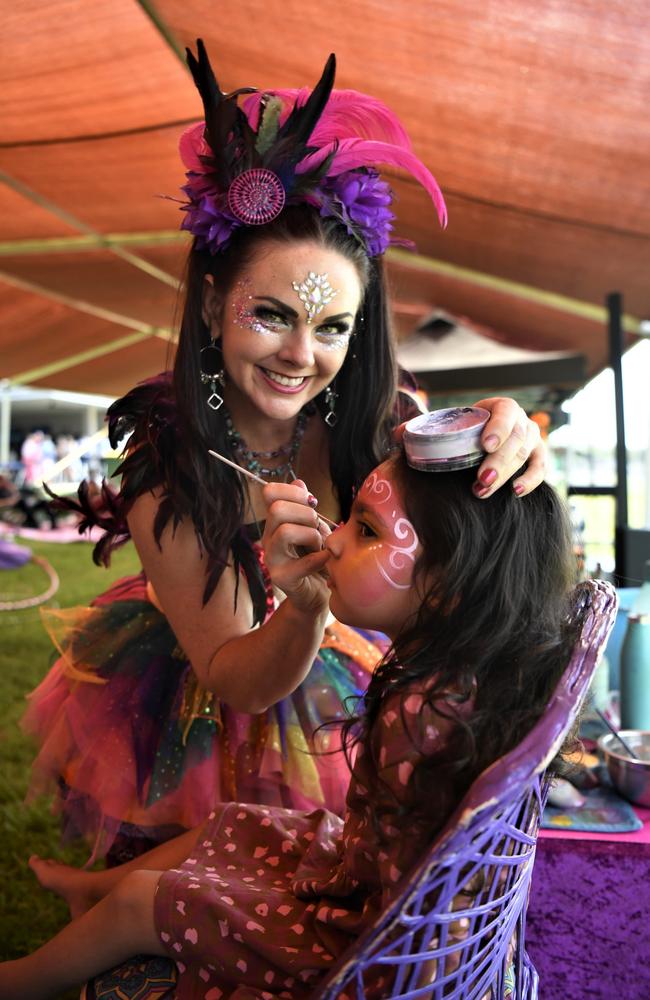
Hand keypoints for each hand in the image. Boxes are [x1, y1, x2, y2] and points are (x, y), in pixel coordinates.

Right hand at [262, 480, 330, 614]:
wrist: (318, 594)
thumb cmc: (317, 558)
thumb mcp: (314, 528)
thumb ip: (306, 507)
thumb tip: (298, 481)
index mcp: (275, 522)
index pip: (270, 492)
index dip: (294, 492)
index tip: (311, 503)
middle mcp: (268, 538)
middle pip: (277, 509)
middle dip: (306, 514)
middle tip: (316, 529)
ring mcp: (272, 559)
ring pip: (285, 531)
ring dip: (311, 536)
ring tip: (318, 546)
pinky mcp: (282, 578)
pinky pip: (301, 562)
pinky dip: (320, 558)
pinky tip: (326, 558)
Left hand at [392, 401, 545, 497]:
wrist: (480, 443)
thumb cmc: (461, 434)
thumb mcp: (444, 427)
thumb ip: (419, 428)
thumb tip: (396, 434)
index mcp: (499, 406)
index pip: (506, 411)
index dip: (498, 427)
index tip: (484, 445)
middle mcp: (520, 421)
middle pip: (516, 438)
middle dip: (499, 460)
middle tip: (480, 479)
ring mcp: (532, 439)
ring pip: (527, 454)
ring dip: (507, 473)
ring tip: (484, 489)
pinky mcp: (538, 457)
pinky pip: (541, 468)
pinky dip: (532, 479)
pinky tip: (516, 491)